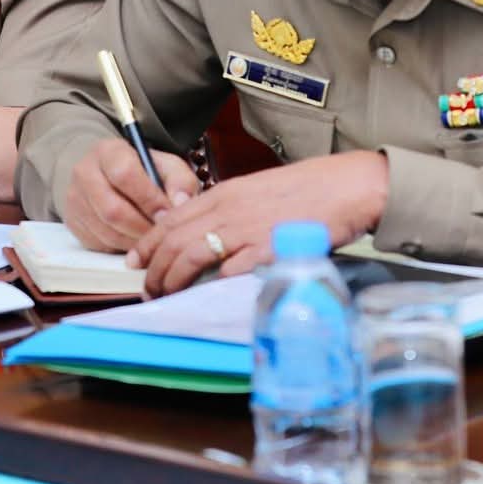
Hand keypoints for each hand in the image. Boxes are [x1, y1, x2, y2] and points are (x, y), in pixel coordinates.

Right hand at [61, 138, 202, 251]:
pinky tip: (135, 240)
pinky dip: (122, 248)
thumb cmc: (143, 172)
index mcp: (108, 151)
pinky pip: (99, 244)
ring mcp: (74, 198)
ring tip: (152, 238)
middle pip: (113, 210)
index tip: (167, 214)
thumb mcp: (166, 166)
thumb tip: (181, 203)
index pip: (124, 175)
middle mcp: (84, 172)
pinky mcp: (72, 221)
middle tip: (162, 234)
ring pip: (107, 231)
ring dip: (135, 242)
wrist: (109, 176)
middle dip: (143, 228)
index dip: (149, 199)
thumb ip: (180, 180)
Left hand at [131, 150, 389, 294]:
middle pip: (174, 240)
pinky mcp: (268, 248)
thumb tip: (207, 232)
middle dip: (155, 268)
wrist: (346, 186)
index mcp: (224, 193)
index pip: (171, 219)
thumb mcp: (257, 192)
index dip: (148, 243)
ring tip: (166, 296)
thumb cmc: (307, 190)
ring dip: (173, 279)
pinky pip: (230, 271)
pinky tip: (203, 298)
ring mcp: (246, 228)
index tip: (135, 261)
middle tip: (147, 289)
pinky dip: (212, 285)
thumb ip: (230, 210)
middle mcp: (228, 208)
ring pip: (192, 255)